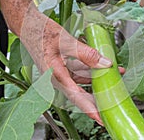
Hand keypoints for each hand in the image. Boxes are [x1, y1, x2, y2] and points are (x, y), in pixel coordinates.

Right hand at [20, 6, 123, 124]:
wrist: (28, 25)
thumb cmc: (40, 32)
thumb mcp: (65, 41)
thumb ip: (86, 53)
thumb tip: (105, 63)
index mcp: (54, 75)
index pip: (75, 96)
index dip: (89, 109)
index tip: (100, 118)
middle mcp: (56, 78)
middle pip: (80, 94)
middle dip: (97, 100)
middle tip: (112, 106)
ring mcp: (59, 74)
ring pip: (82, 83)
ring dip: (98, 81)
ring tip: (115, 78)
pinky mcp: (62, 68)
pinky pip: (79, 73)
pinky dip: (91, 71)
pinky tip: (103, 68)